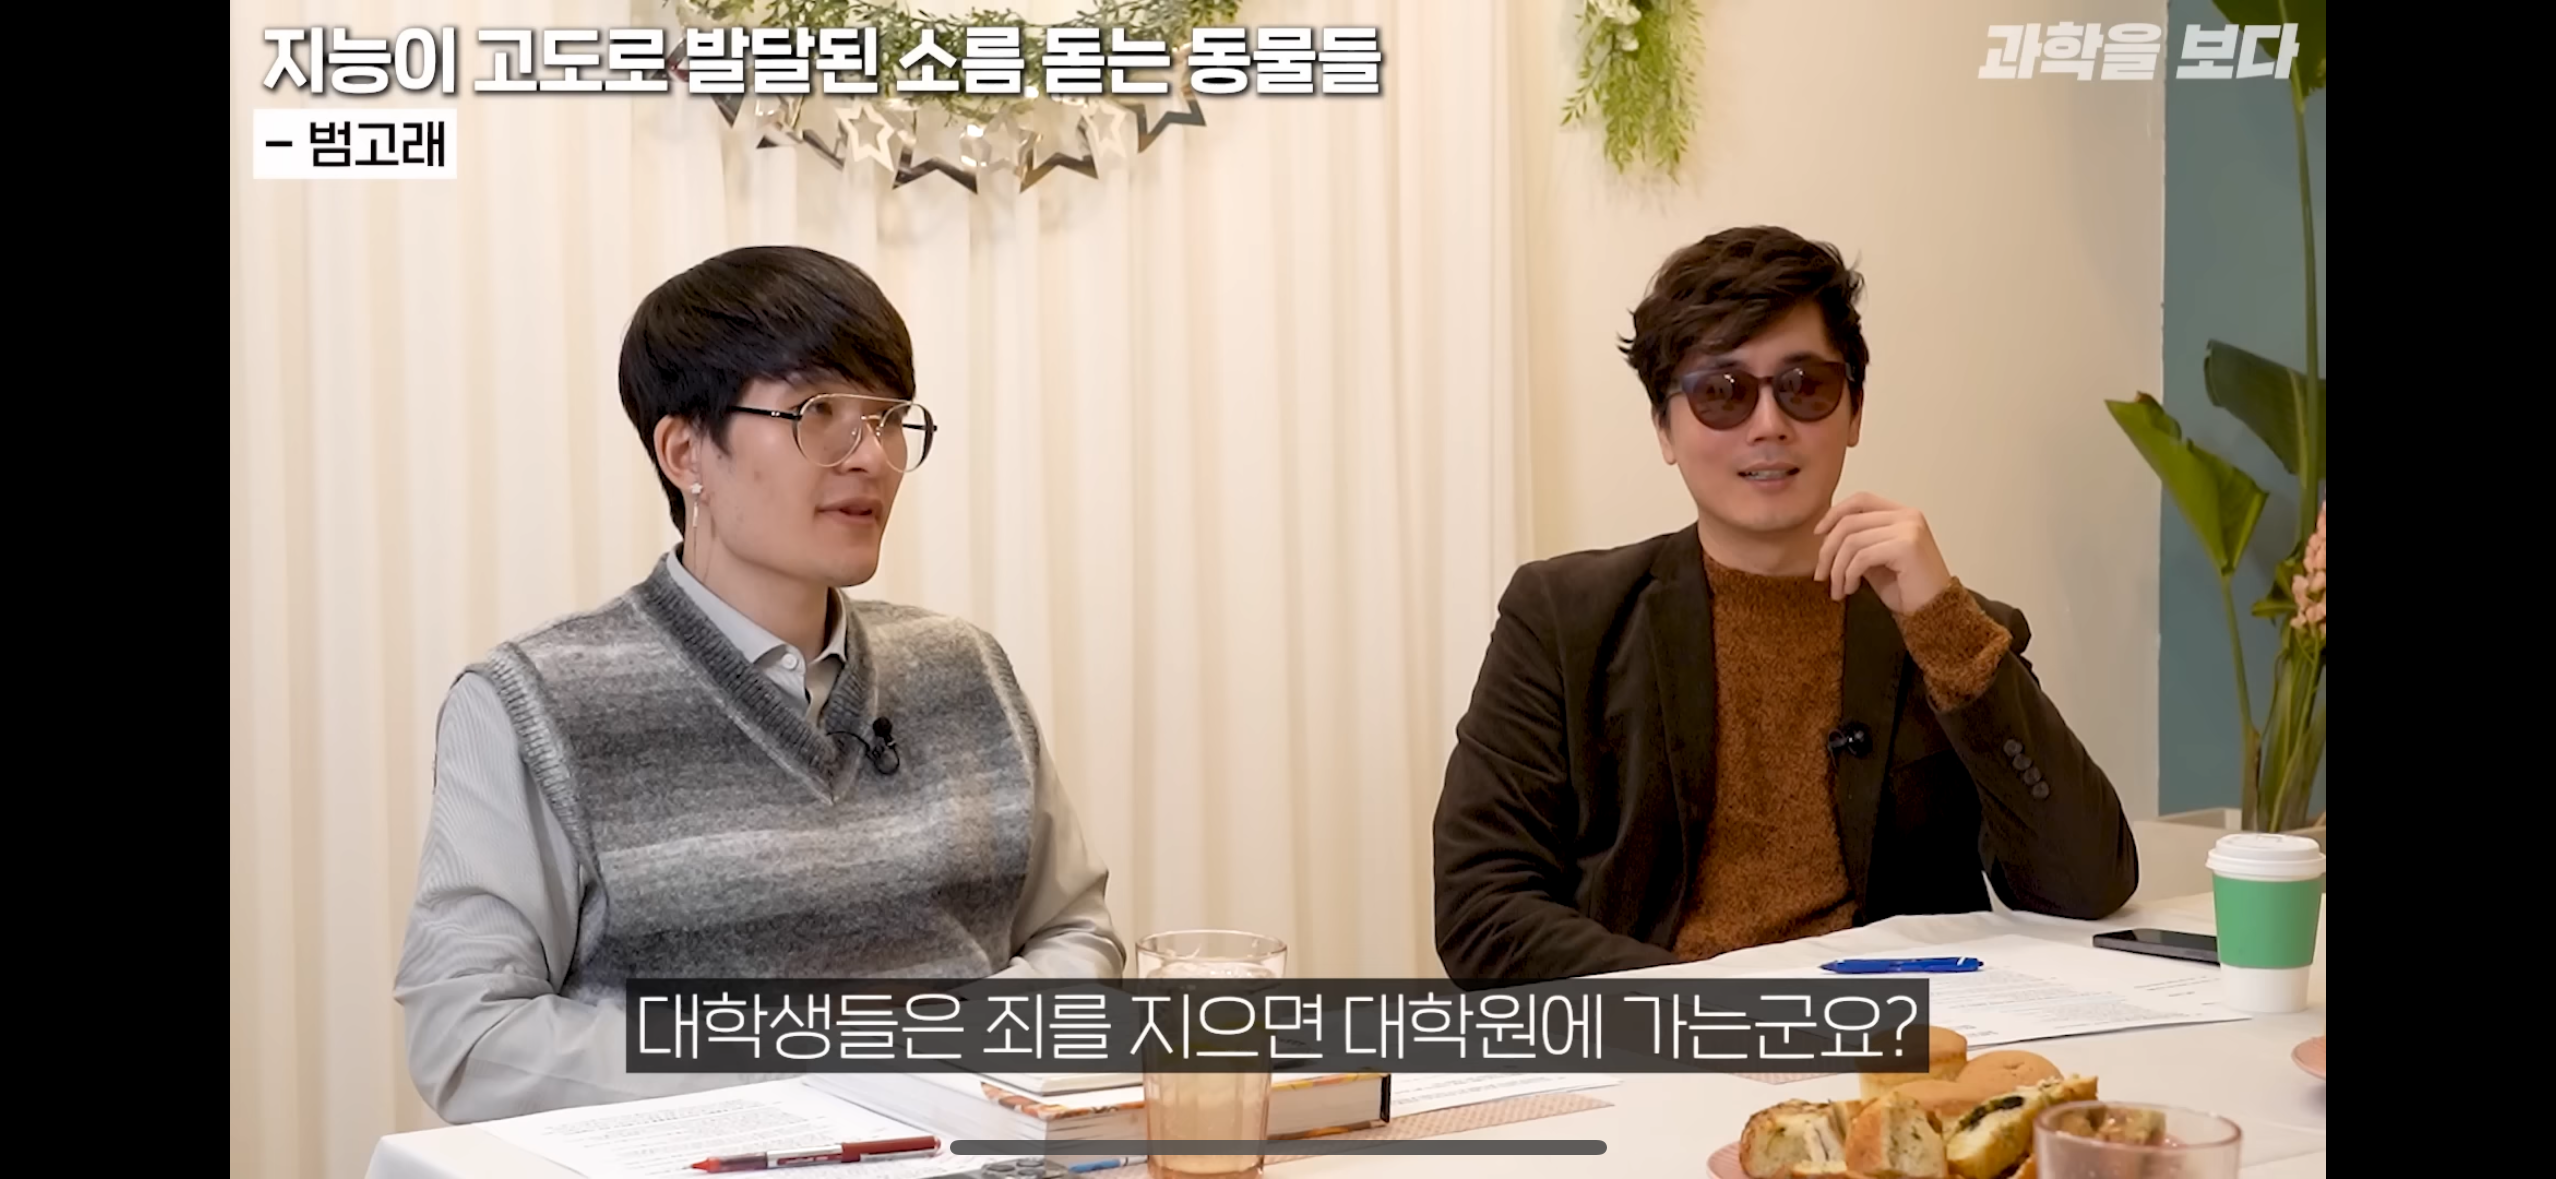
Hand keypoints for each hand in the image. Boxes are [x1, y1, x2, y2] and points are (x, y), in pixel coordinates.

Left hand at [1813, 493, 1954, 612]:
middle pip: (1850, 522)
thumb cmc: (1907, 589)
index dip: (1834, 513)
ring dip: (1837, 569)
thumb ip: (1858, 543)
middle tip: (1821, 576)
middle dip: (1828, 550)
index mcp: (1902, 514)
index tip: (1818, 534)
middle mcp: (1908, 516)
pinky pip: (1861, 557)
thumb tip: (1825, 536)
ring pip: (1851, 541)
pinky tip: (1850, 589)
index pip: (1861, 500)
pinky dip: (1848, 575)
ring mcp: (1909, 529)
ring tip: (1838, 589)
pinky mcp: (1906, 546)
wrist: (1934, 612)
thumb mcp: (1876, 560)